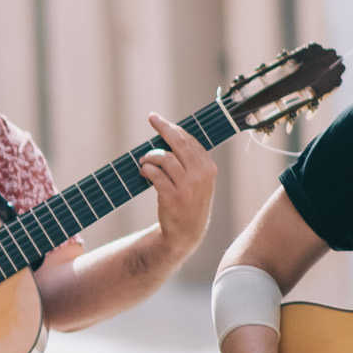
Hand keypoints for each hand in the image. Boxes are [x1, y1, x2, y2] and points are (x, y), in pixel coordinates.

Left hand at [141, 113, 216, 257]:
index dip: (173, 128)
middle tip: (152, 118)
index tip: (159, 120)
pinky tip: (144, 172)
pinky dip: (146, 170)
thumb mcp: (199, 181)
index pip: (190, 141)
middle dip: (163, 128)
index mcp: (209, 168)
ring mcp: (187, 186)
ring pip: (164, 157)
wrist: (186, 233)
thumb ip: (190, 161)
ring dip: (150, 156)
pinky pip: (155, 174)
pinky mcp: (172, 197)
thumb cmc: (190, 202)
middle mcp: (201, 175)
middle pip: (179, 142)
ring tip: (144, 161)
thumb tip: (171, 134)